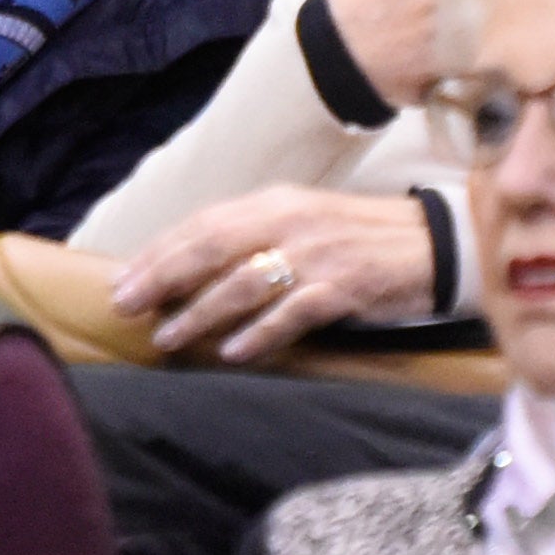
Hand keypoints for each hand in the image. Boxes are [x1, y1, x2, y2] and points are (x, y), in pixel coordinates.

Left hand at [114, 184, 436, 359]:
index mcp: (275, 202)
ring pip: (244, 282)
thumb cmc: (357, 237)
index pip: (202, 223)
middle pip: (212, 247)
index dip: (158, 251)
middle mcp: (290, 221)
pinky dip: (259, 332)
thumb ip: (253, 238)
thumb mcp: (301, 223)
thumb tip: (191, 268)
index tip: (122, 278)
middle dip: (162, 276)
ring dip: (200, 311)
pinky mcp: (344, 286)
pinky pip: (292, 311)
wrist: (433, 244)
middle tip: (125, 305)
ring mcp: (317, 254)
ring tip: (168, 336)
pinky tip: (232, 351)